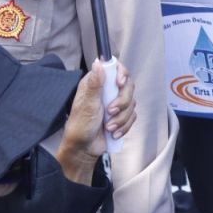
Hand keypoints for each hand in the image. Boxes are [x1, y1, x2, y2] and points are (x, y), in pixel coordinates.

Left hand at [59, 61, 134, 179]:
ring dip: (121, 118)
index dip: (121, 74)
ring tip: (108, 127)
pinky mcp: (121, 116)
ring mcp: (115, 103)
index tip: (120, 84)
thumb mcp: (87, 104)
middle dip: (122, 102)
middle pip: (128, 86)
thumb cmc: (80, 125)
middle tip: (110, 111)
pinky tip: (113, 133)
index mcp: (96, 83)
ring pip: (131, 103)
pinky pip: (132, 117)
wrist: (84, 149)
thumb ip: (95, 84)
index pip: (115, 68)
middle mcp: (107, 91)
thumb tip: (98, 63)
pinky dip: (124, 126)